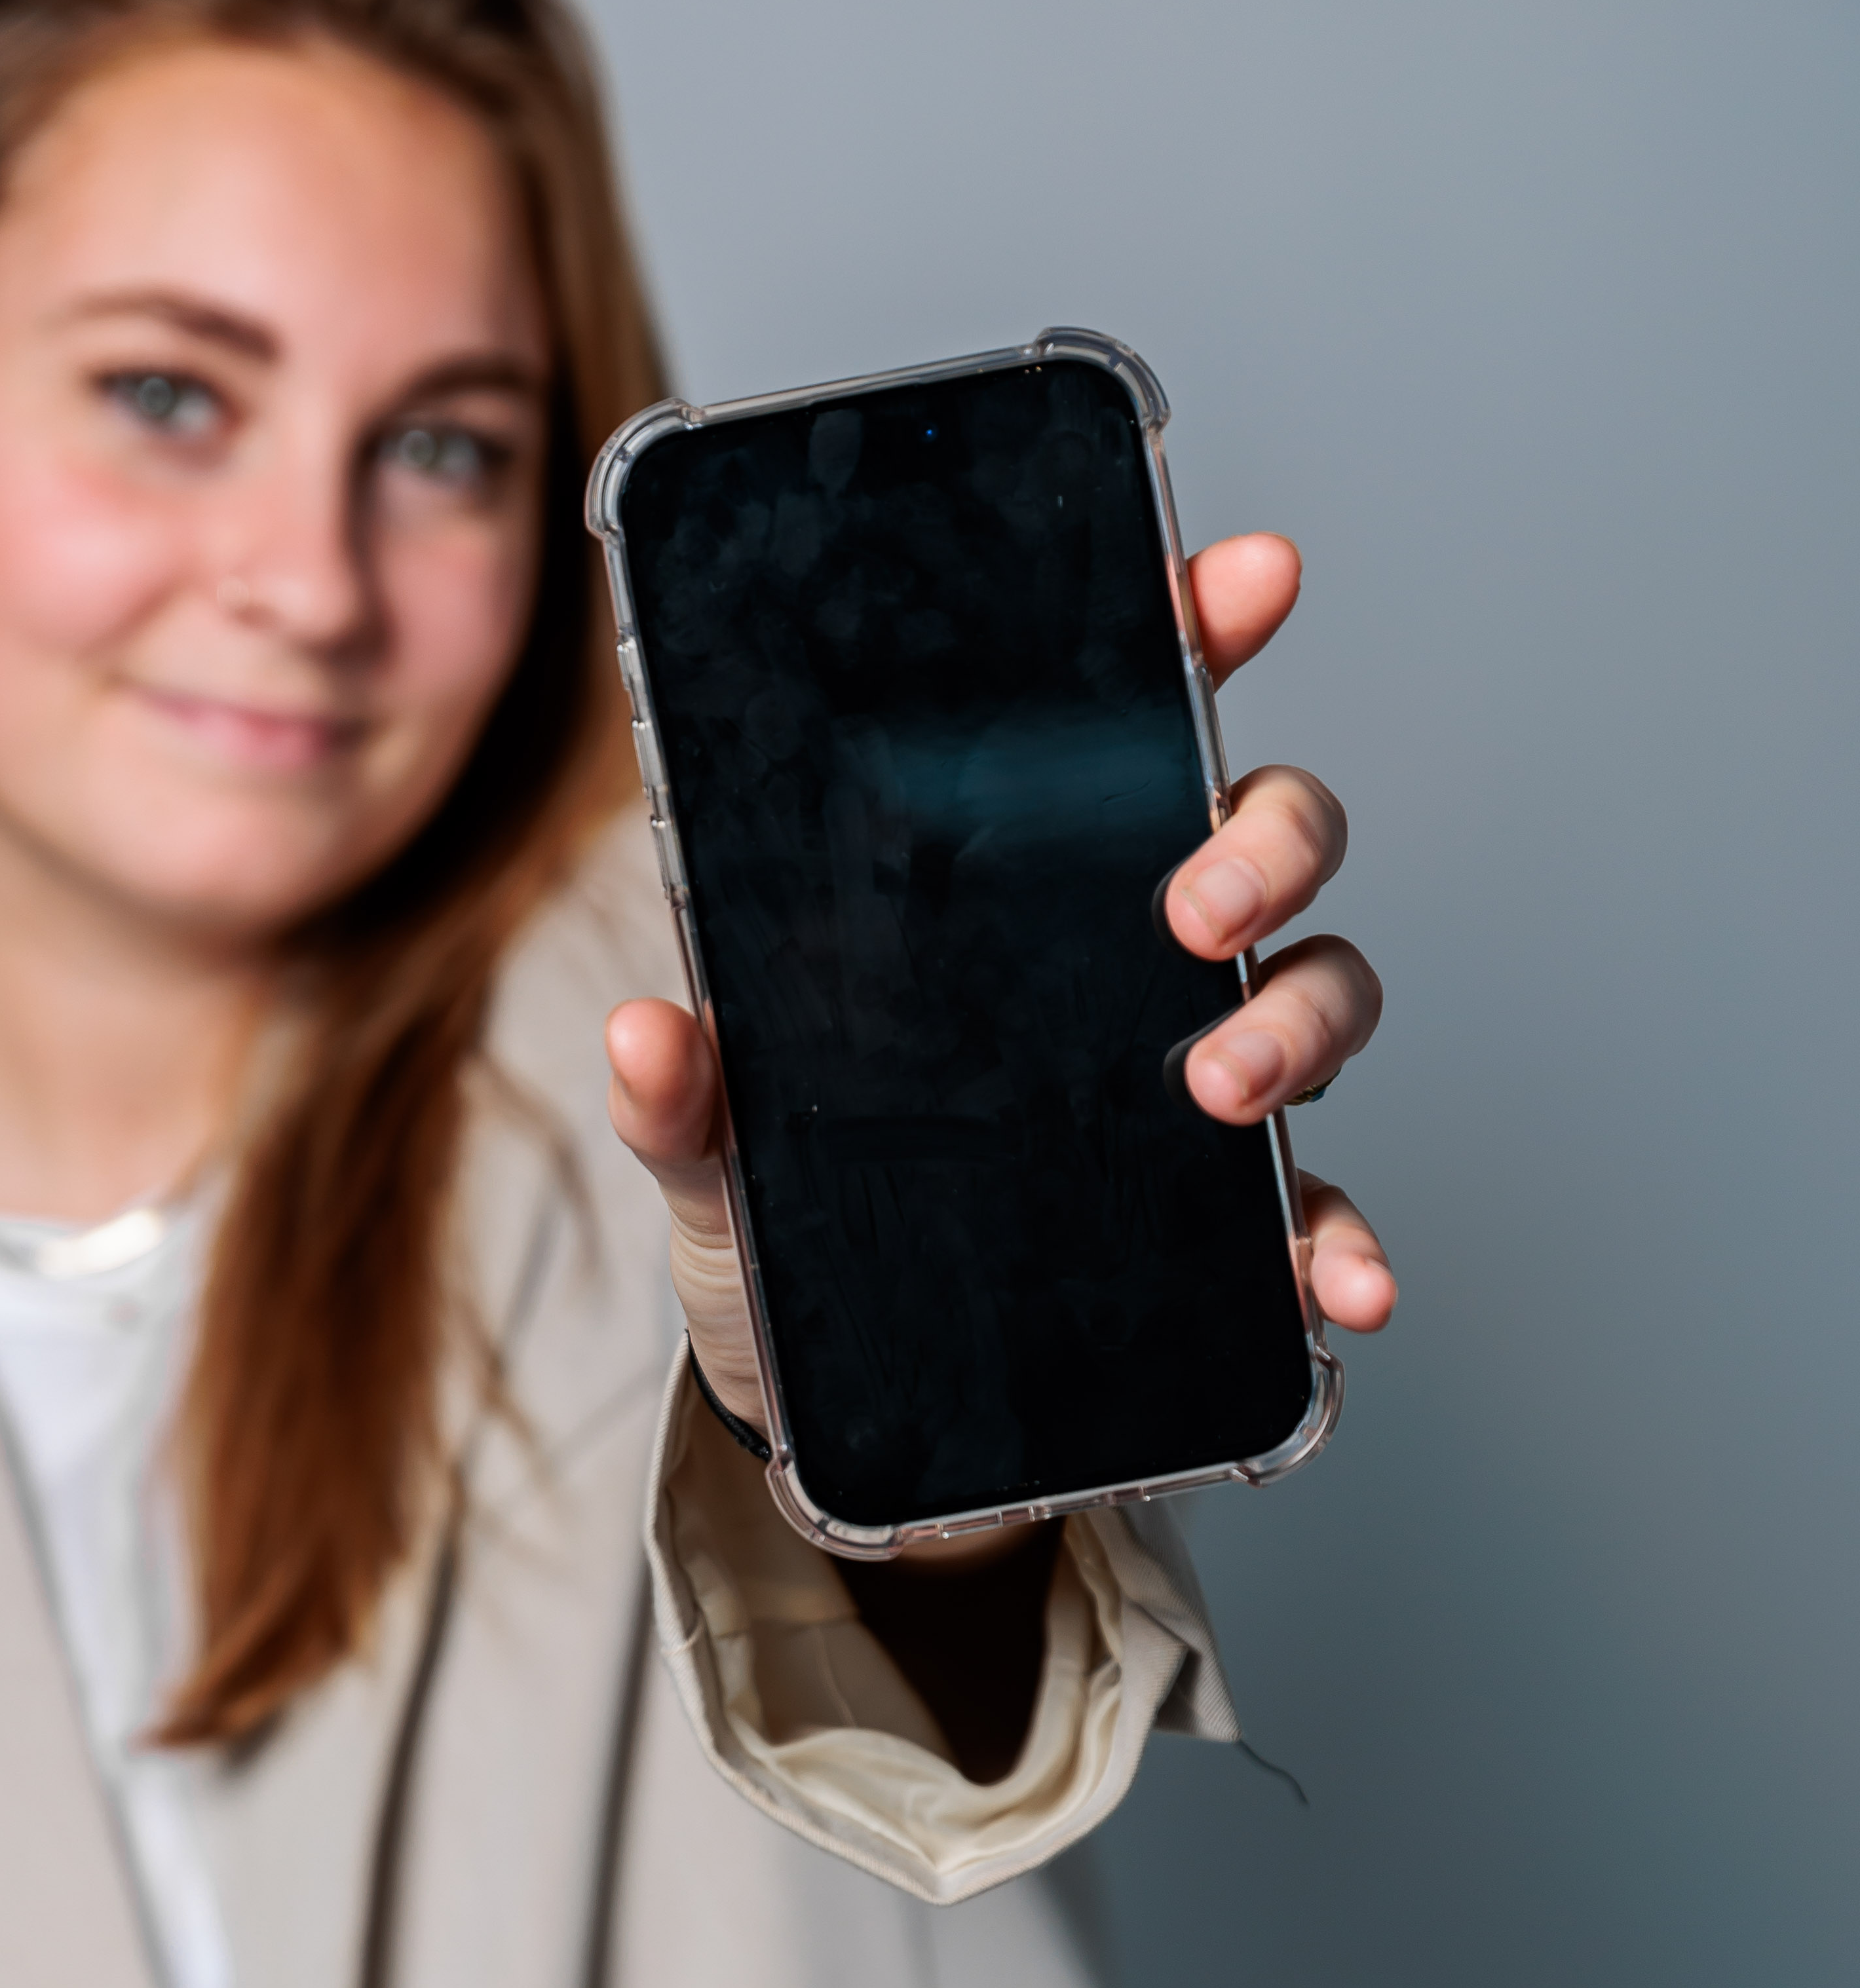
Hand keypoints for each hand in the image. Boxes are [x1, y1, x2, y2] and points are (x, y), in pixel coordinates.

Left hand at [607, 531, 1395, 1438]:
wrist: (828, 1407)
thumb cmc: (785, 1234)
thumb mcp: (712, 1157)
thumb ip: (681, 1096)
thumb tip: (646, 1031)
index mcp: (1015, 897)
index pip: (1127, 722)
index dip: (1198, 630)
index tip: (1242, 580)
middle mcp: (1127, 966)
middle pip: (1266, 837)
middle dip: (1264, 846)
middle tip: (1195, 909)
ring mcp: (1190, 1083)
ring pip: (1319, 989)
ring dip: (1302, 1023)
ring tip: (1223, 1088)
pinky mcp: (1217, 1225)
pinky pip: (1311, 1211)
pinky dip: (1342, 1243)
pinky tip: (1338, 1284)